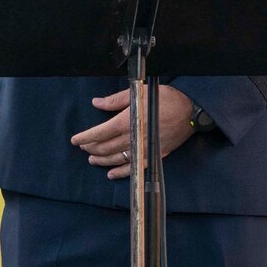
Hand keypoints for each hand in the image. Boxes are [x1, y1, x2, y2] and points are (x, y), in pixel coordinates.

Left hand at [70, 87, 196, 179]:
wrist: (191, 110)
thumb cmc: (165, 99)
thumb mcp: (139, 93)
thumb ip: (115, 100)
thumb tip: (96, 103)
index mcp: (128, 121)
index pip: (101, 132)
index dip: (86, 137)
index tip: (75, 140)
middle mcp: (135, 137)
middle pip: (107, 147)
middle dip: (92, 148)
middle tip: (84, 147)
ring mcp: (144, 148)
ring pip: (118, 158)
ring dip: (102, 160)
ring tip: (92, 160)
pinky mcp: (154, 155)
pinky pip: (134, 167)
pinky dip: (121, 172)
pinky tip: (111, 174)